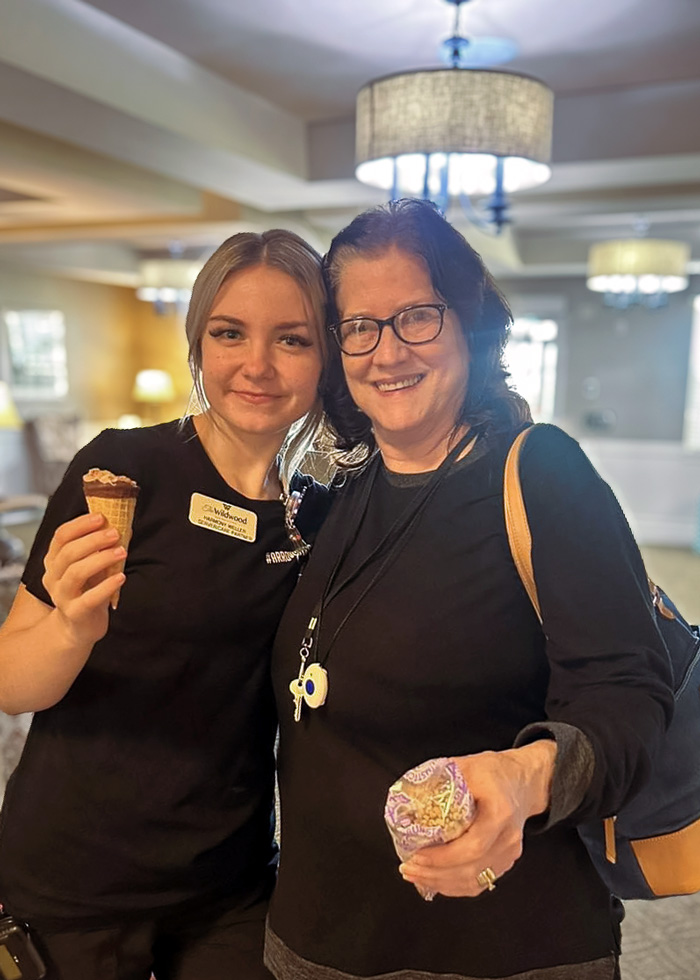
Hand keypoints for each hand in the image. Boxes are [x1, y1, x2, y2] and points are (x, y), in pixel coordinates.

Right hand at [42, 512, 125, 648]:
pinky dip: (107, 586)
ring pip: (76, 573)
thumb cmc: (86, 591)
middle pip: (68, 552)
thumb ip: (98, 549)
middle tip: (115, 533)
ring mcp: (62, 596)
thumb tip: (119, 525)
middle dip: (93, 540)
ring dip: (101, 559)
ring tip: (121, 551)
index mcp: (54, 561)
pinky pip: (89, 598)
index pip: (60, 536)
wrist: (79, 627)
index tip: (100, 517)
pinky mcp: (75, 613)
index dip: (80, 524)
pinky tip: (120, 577)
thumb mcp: (90, 566)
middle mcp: (53, 577)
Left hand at [399, 741, 556, 897]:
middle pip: (471, 869)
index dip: (442, 857)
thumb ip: (439, 780)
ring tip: (415, 875)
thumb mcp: (466, 765)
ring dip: (441, 883)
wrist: (522, 781)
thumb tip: (408, 798)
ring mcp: (509, 853)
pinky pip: (479, 882)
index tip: (417, 855)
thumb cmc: (494, 772)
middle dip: (434, 873)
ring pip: (474, 881)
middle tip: (408, 867)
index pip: (472, 846)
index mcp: (500, 812)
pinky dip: (454, 886)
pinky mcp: (505, 861)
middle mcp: (508, 837)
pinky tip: (434, 881)